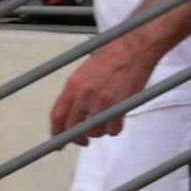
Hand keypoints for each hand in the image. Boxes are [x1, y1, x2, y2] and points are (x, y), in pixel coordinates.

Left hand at [47, 26, 169, 139]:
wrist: (134, 48)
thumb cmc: (111, 55)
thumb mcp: (84, 71)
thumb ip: (76, 92)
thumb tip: (72, 112)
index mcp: (73, 85)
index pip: (57, 115)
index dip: (56, 132)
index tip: (57, 141)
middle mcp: (84, 94)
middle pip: (74, 128)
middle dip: (78, 138)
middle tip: (83, 140)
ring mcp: (102, 101)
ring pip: (95, 131)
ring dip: (99, 131)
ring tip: (105, 122)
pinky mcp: (120, 106)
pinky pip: (113, 129)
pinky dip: (114, 129)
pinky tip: (116, 120)